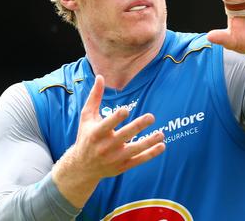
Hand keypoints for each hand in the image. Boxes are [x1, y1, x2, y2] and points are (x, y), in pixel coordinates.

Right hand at [52, 75, 164, 207]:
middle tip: (151, 117)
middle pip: (124, 136)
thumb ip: (94, 97)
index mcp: (96, 133)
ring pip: (134, 150)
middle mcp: (106, 146)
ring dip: (149, 142)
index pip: (107, 125)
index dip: (116, 118)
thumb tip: (100, 76)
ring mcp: (115, 158)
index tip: (125, 110)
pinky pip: (138, 160)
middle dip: (138, 126)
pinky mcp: (122, 166)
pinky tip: (162, 146)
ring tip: (161, 134)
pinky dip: (151, 154)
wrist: (82, 167)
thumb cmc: (86, 136)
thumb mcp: (86, 117)